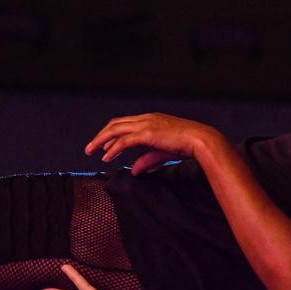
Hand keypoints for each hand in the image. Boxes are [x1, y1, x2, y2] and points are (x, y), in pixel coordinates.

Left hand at [84, 112, 221, 174]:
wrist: (200, 140)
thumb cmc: (186, 145)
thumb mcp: (162, 152)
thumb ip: (146, 160)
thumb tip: (133, 171)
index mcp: (150, 119)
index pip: (124, 123)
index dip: (111, 134)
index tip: (103, 146)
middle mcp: (146, 118)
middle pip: (115, 124)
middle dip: (101, 136)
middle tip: (90, 149)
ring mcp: (146, 124)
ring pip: (116, 129)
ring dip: (101, 141)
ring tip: (91, 152)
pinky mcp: (147, 133)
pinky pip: (124, 140)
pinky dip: (113, 148)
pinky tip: (106, 157)